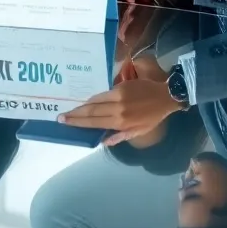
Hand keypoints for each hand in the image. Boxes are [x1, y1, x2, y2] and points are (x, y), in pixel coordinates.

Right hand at [59, 78, 182, 146]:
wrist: (165, 96)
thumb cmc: (153, 116)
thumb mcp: (139, 131)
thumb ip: (120, 136)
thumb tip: (102, 141)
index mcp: (121, 122)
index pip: (94, 122)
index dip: (78, 122)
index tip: (64, 121)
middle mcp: (117, 110)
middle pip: (90, 111)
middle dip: (74, 114)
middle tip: (61, 116)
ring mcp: (118, 97)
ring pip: (94, 101)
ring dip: (82, 105)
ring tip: (72, 109)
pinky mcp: (120, 87)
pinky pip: (102, 93)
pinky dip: (94, 98)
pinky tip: (88, 101)